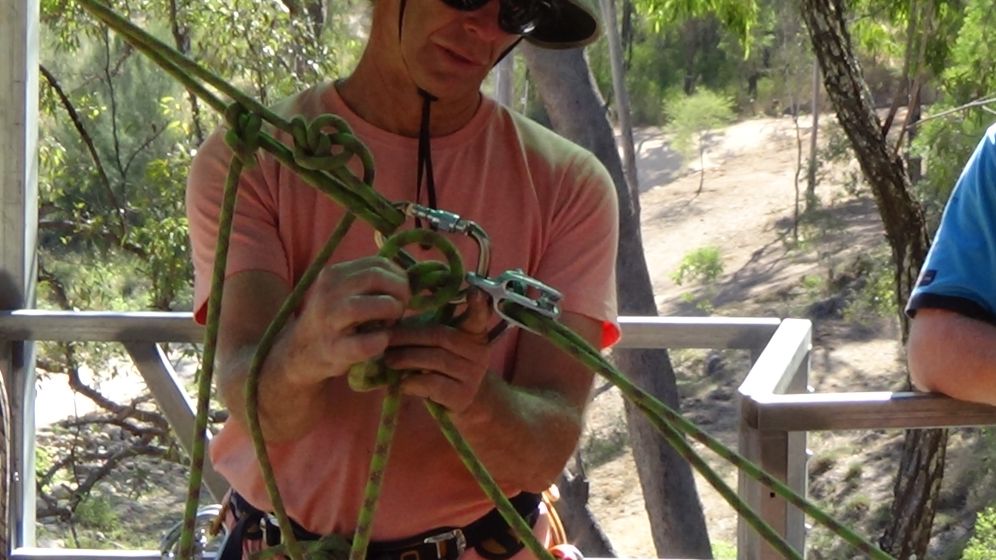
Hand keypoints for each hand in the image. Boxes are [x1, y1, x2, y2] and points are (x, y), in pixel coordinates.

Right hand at [288, 256, 410, 384]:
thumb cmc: (332, 320)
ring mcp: (330, 320)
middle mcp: (329, 292)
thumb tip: (405, 276)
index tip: (400, 292)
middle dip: (400, 292)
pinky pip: (368, 343)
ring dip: (393, 312)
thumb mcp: (342, 291)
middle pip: (378, 277)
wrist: (300, 352)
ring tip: (389, 324)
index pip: (377, 263)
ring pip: (376, 305)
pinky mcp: (334, 349)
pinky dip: (382, 341)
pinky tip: (380, 342)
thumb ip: (367, 280)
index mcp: (333, 274)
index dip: (398, 276)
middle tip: (401, 308)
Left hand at [385, 289, 492, 412]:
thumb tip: (391, 321)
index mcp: (473, 333)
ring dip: (406, 358)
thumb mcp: (443, 345)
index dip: (477, 304)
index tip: (474, 291)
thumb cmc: (445, 367)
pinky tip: (401, 382)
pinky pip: (433, 384)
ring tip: (388, 360)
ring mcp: (473, 374)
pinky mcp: (462, 395)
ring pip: (435, 360)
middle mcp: (478, 351)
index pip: (478, 316)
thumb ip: (429, 330)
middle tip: (385, 339)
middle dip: (408, 337)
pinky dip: (412, 381)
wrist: (465, 401)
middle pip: (440, 337)